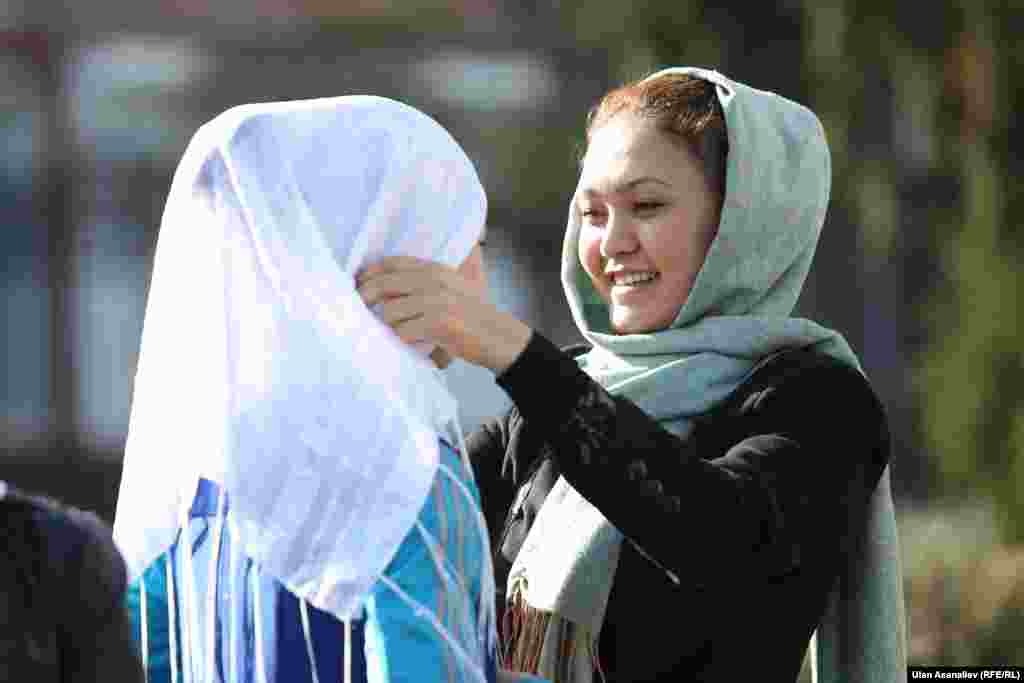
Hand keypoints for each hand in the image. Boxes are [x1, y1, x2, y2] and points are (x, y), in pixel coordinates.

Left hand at [356, 256, 531, 374]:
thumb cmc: (473, 317)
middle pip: (383, 285)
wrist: (500, 337)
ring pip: (390, 313)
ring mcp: (437, 301)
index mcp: (435, 269)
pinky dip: (401, 341)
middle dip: (364, 299)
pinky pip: (403, 332)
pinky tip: (408, 345)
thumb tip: (380, 291)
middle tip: (357, 311)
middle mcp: (434, 280)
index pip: (390, 264)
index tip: (356, 286)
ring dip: (387, 327)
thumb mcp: (452, 289)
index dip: (368, 274)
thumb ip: (424, 284)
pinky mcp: (440, 323)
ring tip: (394, 334)